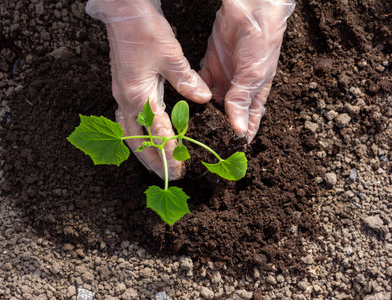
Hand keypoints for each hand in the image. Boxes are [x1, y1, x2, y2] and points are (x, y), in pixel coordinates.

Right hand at [86, 0, 210, 179]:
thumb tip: (203, 99)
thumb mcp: (170, 54)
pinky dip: (136, 136)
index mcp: (138, 94)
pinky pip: (125, 121)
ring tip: (157, 166)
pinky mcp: (121, 89)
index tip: (182, 167)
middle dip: (153, 161)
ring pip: (128, 134)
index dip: (169, 152)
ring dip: (143, 152)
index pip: (156, 132)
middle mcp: (125, 100)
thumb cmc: (145, 29)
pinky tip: (143, 139)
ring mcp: (120, 95)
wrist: (122, 11)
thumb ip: (186, 81)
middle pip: (136, 141)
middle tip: (170, 176)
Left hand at [200, 0, 294, 142]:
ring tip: (189, 130)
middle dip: (215, 131)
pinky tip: (184, 106)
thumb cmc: (262, 43)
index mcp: (254, 96)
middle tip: (201, 145)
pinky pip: (199, 87)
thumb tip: (237, 130)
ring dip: (202, 116)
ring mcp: (223, 80)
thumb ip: (241, 101)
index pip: (247, 125)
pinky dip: (193, 96)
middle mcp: (238, 92)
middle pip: (226, 118)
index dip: (238, 140)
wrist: (249, 11)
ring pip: (210, 105)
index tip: (226, 155)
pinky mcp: (209, 68)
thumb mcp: (254, 76)